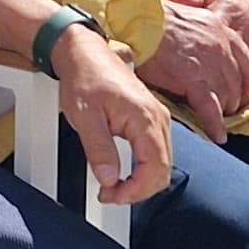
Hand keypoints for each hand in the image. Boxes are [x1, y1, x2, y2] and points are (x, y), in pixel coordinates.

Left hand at [51, 26, 175, 203]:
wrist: (85, 53)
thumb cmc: (85, 76)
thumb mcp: (85, 116)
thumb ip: (99, 150)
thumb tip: (109, 179)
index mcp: (145, 118)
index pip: (155, 168)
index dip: (135, 190)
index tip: (112, 195)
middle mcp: (158, 118)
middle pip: (164, 171)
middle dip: (139, 190)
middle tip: (110, 195)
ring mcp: (157, 118)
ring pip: (162, 164)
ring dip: (141, 182)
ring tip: (113, 187)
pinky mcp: (151, 119)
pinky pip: (156, 153)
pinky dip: (143, 169)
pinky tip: (124, 173)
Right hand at [142, 0, 248, 128]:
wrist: (137, 19)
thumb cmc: (151, 17)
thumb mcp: (185, 15)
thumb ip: (198, 32)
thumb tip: (195, 46)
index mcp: (218, 28)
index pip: (244, 56)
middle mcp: (219, 46)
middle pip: (236, 80)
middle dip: (234, 97)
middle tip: (229, 110)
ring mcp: (209, 64)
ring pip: (226, 95)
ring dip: (224, 111)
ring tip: (220, 122)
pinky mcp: (194, 80)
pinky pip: (210, 108)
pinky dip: (215, 125)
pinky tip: (217, 136)